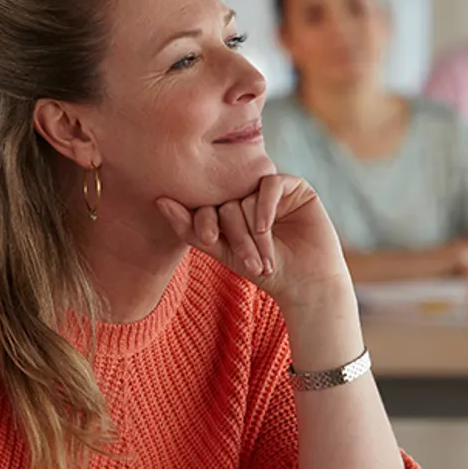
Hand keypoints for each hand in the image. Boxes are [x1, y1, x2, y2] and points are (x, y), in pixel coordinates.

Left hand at [157, 174, 350, 310]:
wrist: (308, 284)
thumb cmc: (266, 272)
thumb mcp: (224, 254)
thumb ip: (192, 230)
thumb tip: (159, 201)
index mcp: (230, 207)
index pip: (207, 203)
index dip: (204, 221)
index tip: (210, 241)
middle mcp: (249, 194)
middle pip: (227, 201)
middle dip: (235, 234)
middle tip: (248, 264)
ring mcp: (272, 189)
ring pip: (247, 196)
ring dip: (253, 232)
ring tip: (263, 260)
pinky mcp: (295, 187)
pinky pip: (270, 184)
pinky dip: (264, 207)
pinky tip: (265, 228)